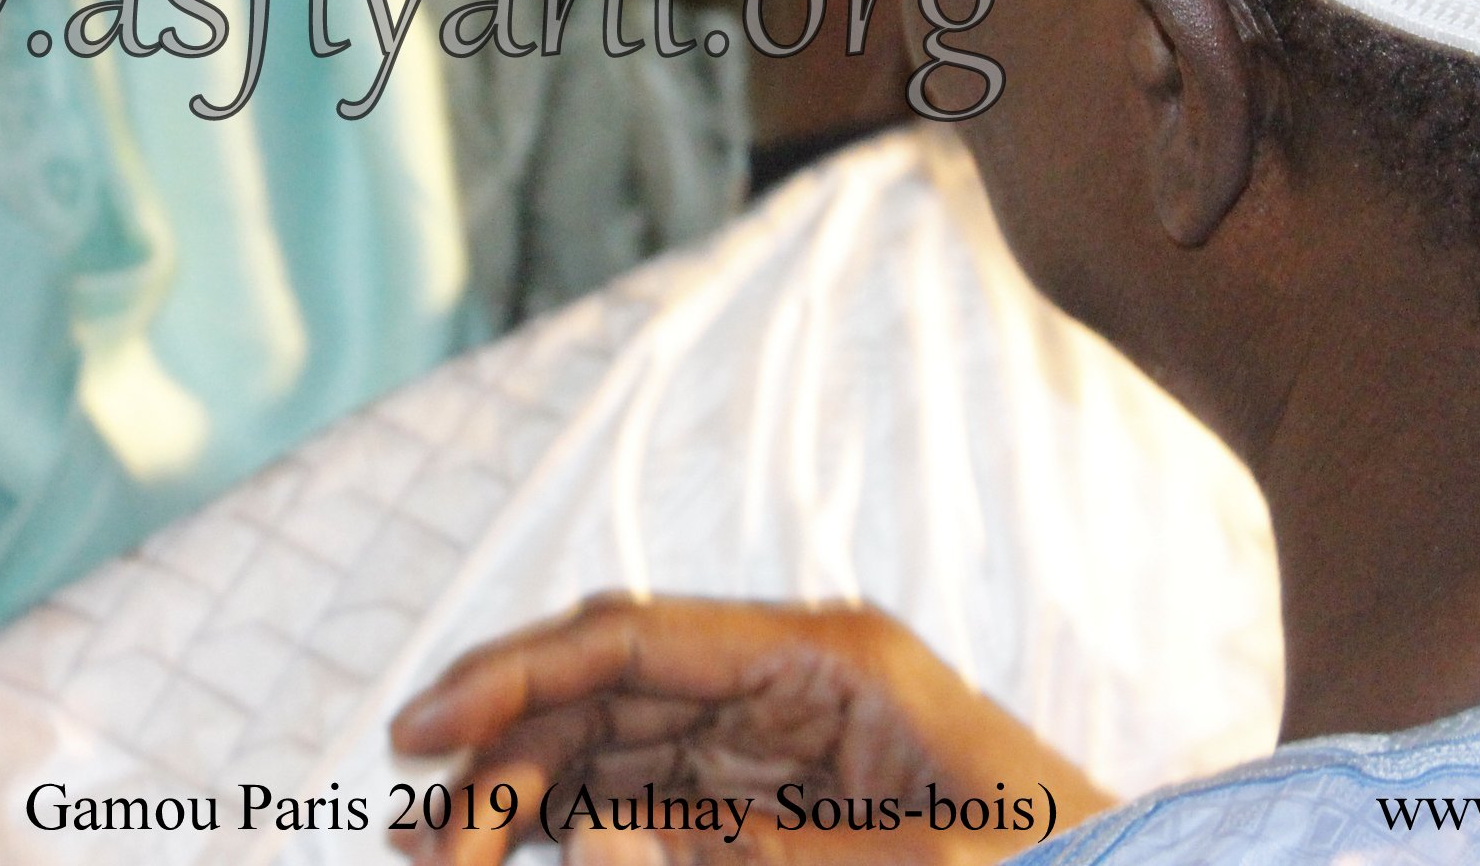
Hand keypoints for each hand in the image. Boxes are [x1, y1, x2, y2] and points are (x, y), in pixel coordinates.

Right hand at [386, 595, 1113, 865]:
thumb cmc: (1062, 863)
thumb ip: (742, 858)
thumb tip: (582, 837)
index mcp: (828, 656)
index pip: (633, 637)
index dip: (512, 674)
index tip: (418, 727)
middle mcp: (788, 682)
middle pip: (604, 695)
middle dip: (500, 757)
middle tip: (418, 845)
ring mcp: (778, 744)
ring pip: (610, 752)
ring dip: (520, 796)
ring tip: (427, 851)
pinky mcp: (775, 805)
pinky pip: (647, 803)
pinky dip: (575, 826)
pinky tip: (507, 848)